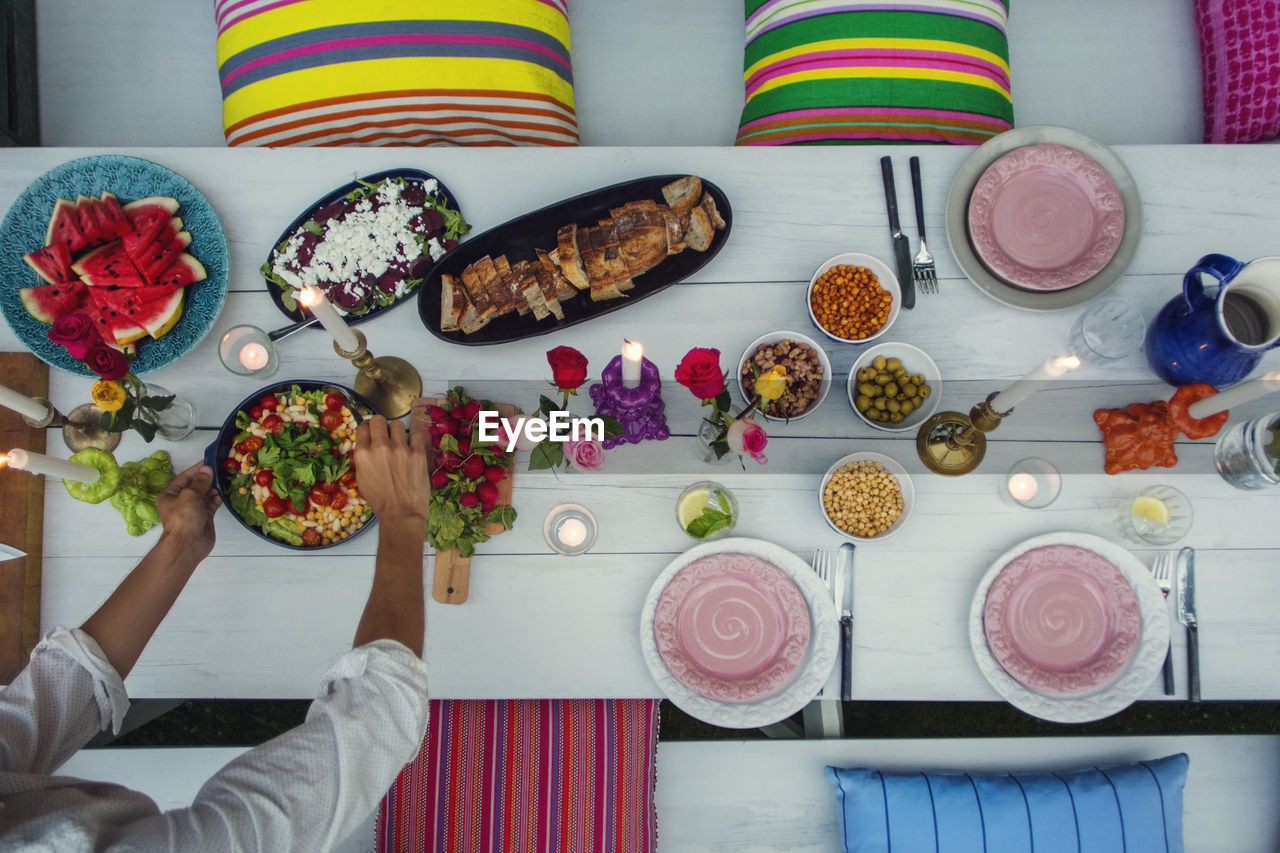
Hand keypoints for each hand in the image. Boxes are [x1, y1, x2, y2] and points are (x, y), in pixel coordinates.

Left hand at [156, 462, 220, 561]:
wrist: (188, 543)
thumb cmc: (183, 518)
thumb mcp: (191, 494)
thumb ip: (201, 481)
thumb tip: (206, 469)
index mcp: (170, 495)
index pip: (184, 477)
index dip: (196, 469)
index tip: (208, 462)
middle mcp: (180, 502)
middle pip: (195, 486)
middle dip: (206, 480)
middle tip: (218, 472)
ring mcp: (192, 510)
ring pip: (204, 495)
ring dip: (212, 490)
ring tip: (220, 485)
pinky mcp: (203, 518)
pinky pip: (210, 505)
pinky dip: (215, 500)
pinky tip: (220, 497)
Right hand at [354, 401, 431, 534]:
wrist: (402, 513)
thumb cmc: (381, 501)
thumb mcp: (362, 480)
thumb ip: (363, 459)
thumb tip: (366, 446)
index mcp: (363, 454)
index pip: (363, 427)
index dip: (368, 429)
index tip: (372, 431)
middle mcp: (380, 448)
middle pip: (379, 420)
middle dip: (381, 425)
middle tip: (385, 433)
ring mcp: (400, 449)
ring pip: (397, 424)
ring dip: (397, 431)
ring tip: (399, 442)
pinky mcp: (418, 453)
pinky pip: (416, 435)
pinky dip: (413, 439)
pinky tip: (412, 448)